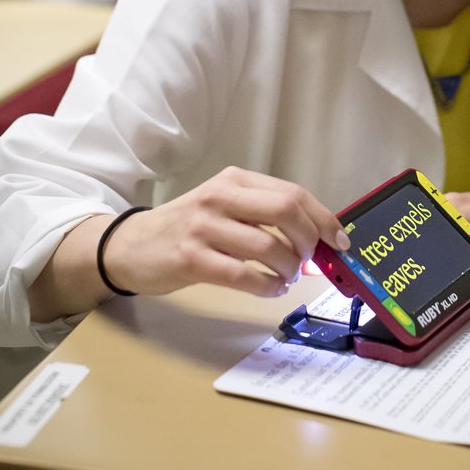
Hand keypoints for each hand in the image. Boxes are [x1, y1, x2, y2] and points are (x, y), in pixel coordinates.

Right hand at [100, 167, 349, 299]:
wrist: (130, 245)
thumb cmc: (187, 227)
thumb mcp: (224, 207)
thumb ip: (264, 215)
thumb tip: (316, 239)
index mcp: (235, 180)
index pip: (293, 193)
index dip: (324, 218)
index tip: (339, 241)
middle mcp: (221, 196)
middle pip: (287, 211)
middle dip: (309, 241)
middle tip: (308, 262)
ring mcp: (205, 226)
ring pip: (269, 247)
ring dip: (288, 270)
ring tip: (285, 279)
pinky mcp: (191, 258)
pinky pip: (244, 275)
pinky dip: (266, 286)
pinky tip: (269, 289)